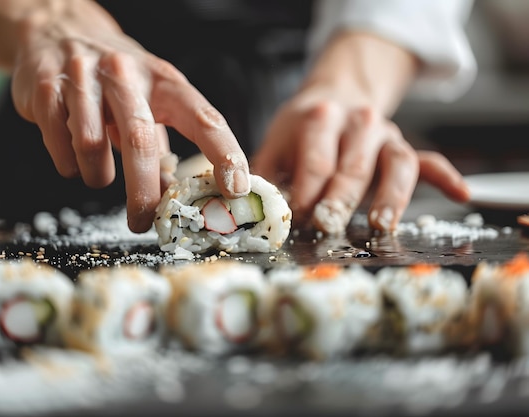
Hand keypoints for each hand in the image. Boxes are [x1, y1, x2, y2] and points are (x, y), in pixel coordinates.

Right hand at [9, 1, 249, 231]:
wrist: (57, 30)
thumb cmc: (113, 79)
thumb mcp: (146, 104)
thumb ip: (159, 150)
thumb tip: (168, 197)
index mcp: (163, 80)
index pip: (204, 117)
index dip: (224, 153)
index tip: (236, 188)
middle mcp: (126, 73)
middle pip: (140, 140)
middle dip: (142, 192)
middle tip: (141, 221)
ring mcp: (84, 76)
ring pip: (90, 145)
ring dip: (96, 174)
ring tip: (98, 171)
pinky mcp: (46, 86)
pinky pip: (57, 142)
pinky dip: (67, 162)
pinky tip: (71, 153)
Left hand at [251, 86, 470, 233]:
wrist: (332, 100)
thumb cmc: (298, 133)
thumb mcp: (274, 145)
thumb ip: (262, 175)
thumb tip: (244, 210)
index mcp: (320, 118)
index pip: (315, 160)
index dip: (306, 193)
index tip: (297, 220)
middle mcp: (358, 122)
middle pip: (354, 166)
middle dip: (342, 200)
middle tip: (330, 227)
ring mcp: (386, 135)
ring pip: (396, 163)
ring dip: (391, 196)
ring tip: (382, 226)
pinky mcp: (403, 147)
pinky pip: (428, 160)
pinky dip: (445, 176)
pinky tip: (461, 195)